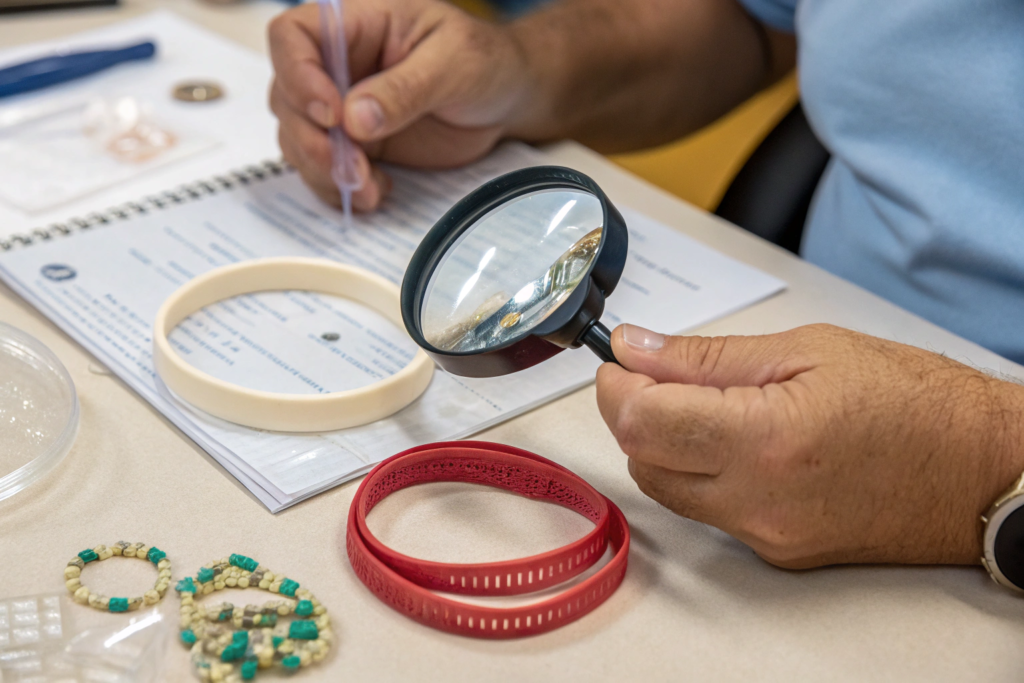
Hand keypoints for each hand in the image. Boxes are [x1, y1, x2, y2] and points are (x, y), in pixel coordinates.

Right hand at [268, 0, 533, 209]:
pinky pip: (325, 169)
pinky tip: (376, 192)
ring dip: (324, 172)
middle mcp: (337, 65)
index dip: (297, 75)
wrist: (506, 100)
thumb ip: (406, 88)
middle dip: (311, 141)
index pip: (292, 37)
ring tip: (369, 189)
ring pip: (298, 139)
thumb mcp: (454, 64)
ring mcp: (341, 108)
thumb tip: (355, 118)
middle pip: (285, 97)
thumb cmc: (484, 61)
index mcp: (355, 25)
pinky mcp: (355, 146)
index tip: (331, 115)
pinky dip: (340, 189)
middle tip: (350, 170)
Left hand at [596, 323, 1023, 567]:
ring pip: (669, 491)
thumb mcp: (807, 349)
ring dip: (663, 445)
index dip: (615, 386)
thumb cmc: (912, 399)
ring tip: (702, 404)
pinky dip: (700, 473)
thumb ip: (706, 357)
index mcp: (764, 439)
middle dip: (633, 414)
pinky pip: (709, 512)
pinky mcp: (778, 553)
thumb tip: (635, 349)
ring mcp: (767, 535)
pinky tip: (734, 440)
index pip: (641, 422)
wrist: (981, 469)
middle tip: (656, 375)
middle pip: (642, 461)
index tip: (620, 360)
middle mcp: (758, 500)